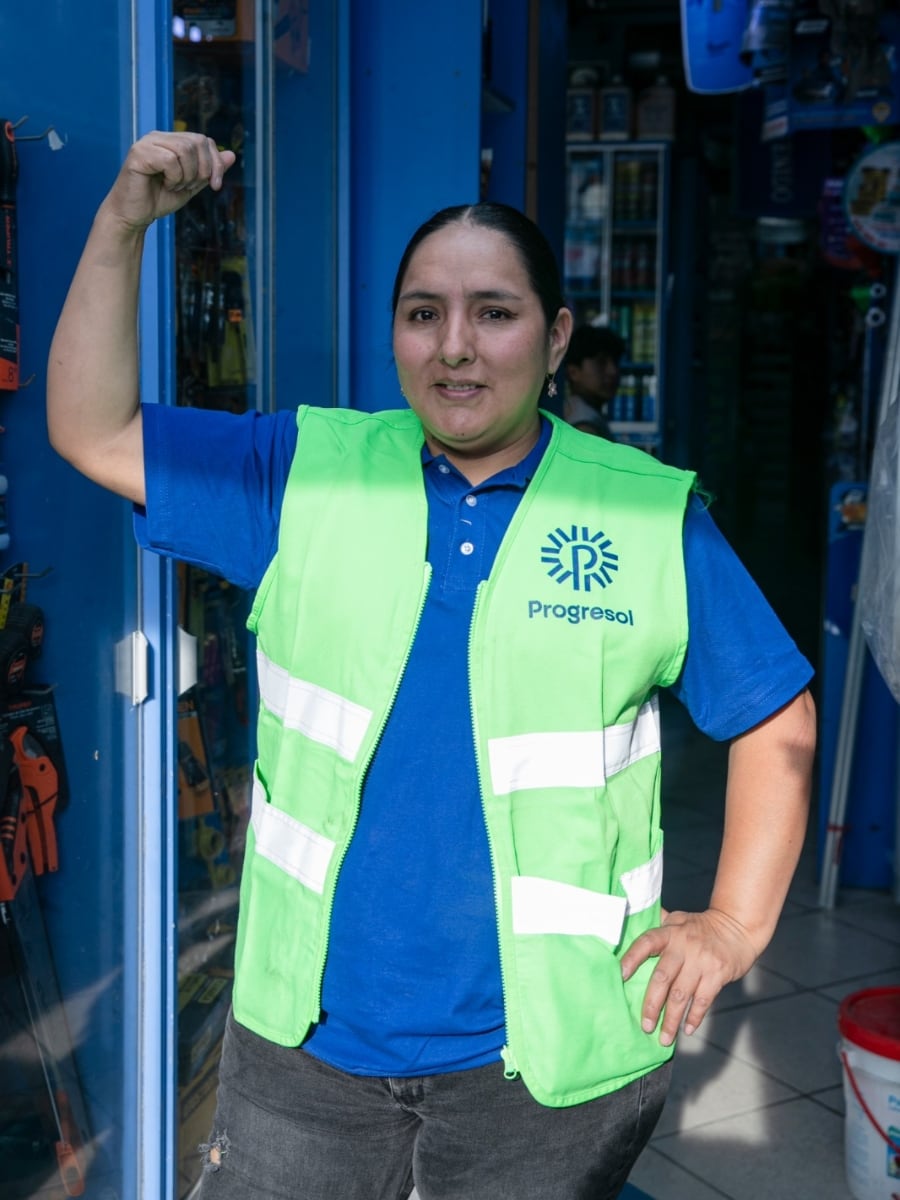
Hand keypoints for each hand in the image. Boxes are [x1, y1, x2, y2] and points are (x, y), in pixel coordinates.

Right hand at [102, 131, 235, 231]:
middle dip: (203, 170)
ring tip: (175, 186)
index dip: (216, 163)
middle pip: (197, 142)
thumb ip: (209, 171)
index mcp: (171, 141)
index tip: (215, 186)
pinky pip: (170, 160)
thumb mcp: (191, 185)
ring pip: (185, 150)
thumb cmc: (158, 200)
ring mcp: (147, 143)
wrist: (134, 216)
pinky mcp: (139, 153)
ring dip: (187, 176)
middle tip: (188, 187)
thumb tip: (231, 154)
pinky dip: (175, 178)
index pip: (204, 140)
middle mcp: (158, 137)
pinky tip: (166, 185)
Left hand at [620, 907, 758, 1046]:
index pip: (646, 943)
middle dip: (651, 1005)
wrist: (738, 926)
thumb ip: (658, 927)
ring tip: (664, 1038)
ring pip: (681, 995)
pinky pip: (703, 1000)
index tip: (621, 976)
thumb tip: (630, 926)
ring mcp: (701, 960)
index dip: (632, 958)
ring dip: (671, 1020)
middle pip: (662, 977)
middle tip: (645, 1026)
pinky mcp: (718, 973)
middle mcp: (684, 945)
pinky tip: (687, 1029)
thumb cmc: (701, 927)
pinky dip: (694, 1017)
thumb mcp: (678, 920)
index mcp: (670, 932)